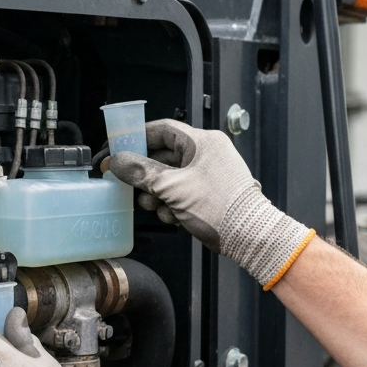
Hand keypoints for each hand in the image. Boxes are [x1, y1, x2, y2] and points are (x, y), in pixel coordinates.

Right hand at [110, 119, 314, 287]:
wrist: (249, 237)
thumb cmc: (220, 207)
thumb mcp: (172, 187)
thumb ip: (141, 172)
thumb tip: (117, 162)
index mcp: (202, 142)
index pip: (162, 129)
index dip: (136, 137)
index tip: (118, 147)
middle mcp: (206, 154)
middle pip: (162, 156)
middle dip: (144, 175)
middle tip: (128, 184)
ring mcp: (206, 175)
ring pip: (168, 178)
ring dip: (156, 194)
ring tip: (155, 206)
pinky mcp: (206, 194)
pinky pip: (179, 192)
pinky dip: (171, 204)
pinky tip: (173, 216)